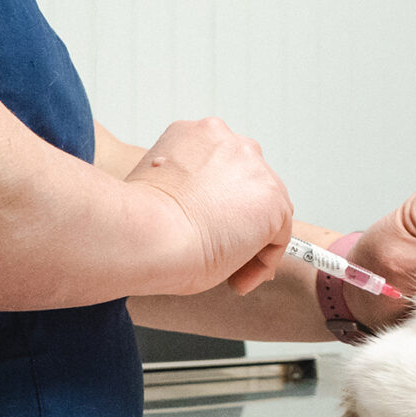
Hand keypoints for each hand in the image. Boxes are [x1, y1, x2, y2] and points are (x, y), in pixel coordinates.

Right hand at [125, 118, 294, 294]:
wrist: (145, 234)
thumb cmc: (137, 222)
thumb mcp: (153, 190)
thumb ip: (178, 190)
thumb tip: (186, 214)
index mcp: (195, 135)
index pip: (221, 169)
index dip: (217, 205)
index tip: (202, 231)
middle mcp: (228, 142)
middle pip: (248, 184)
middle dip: (239, 218)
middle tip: (223, 252)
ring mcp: (254, 169)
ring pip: (267, 209)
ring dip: (252, 242)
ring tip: (230, 273)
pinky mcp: (272, 200)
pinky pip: (278, 237)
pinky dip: (261, 262)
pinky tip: (236, 281)